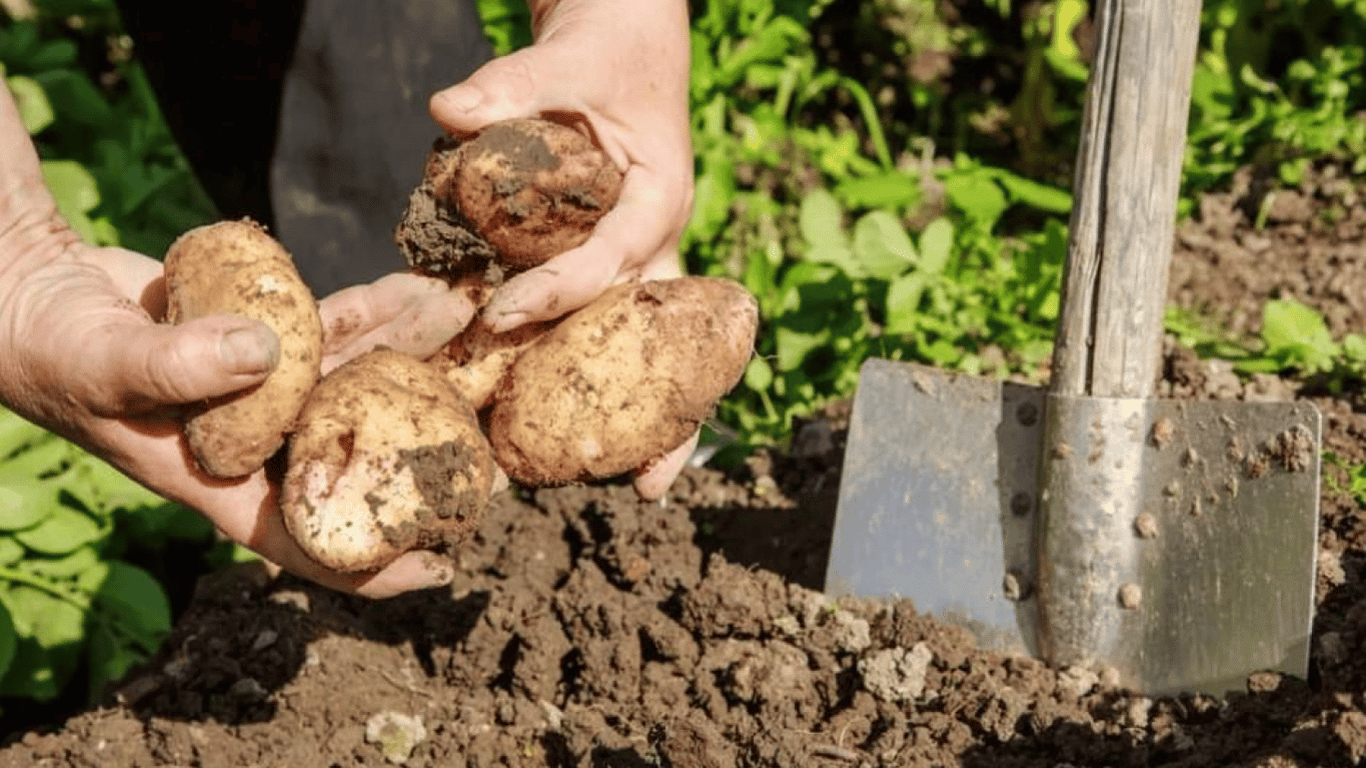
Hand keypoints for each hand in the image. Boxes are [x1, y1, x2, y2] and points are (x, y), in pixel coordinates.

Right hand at [0, 86, 477, 595]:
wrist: (30, 288)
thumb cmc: (50, 346)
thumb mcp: (103, 363)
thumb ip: (175, 366)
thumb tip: (263, 352)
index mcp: (215, 479)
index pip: (302, 540)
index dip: (371, 564)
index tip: (443, 565)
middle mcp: (250, 443)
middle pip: (352, 460)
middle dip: (421, 454)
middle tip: (494, 451)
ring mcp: (261, 390)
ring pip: (354, 383)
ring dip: (411, 360)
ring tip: (473, 334)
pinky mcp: (263, 336)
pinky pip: (333, 329)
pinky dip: (372, 311)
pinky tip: (420, 291)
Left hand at [430, 0, 695, 499]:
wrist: (629, 41)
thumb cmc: (606, 49)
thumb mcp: (567, 59)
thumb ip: (512, 85)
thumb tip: (446, 110)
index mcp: (656, 198)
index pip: (610, 259)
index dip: (558, 291)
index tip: (501, 318)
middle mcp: (653, 243)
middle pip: (656, 338)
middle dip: (660, 413)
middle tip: (649, 485)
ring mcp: (635, 262)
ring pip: (641, 349)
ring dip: (643, 417)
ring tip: (641, 490)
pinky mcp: (608, 265)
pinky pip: (603, 329)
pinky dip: (595, 379)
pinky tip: (573, 432)